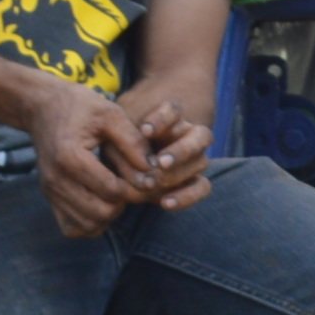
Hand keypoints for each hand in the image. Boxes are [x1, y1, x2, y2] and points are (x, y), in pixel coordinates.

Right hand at [29, 86, 161, 237]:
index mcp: (69, 156)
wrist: (42, 107)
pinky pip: (72, 228)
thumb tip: (151, 171)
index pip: (112, 190)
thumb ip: (132, 141)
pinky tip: (100, 202)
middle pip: (102, 212)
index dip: (136, 186)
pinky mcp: (49, 199)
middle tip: (131, 183)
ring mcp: (49, 192)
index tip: (146, 173)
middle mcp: (55, 179)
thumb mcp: (110, 113)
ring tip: (117, 191)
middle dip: (123, 202)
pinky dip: (91, 223)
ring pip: (89, 225)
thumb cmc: (79, 106)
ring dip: (109, 214)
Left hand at [125, 96, 213, 212]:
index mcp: (169, 119)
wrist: (119, 168)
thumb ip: (125, 150)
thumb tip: (145, 168)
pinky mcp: (194, 182)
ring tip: (154, 183)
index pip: (174, 111)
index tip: (144, 131)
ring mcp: (194, 159)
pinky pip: (202, 187)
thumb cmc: (116, 148)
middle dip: (181, 150)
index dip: (163, 119)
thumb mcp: (113, 144)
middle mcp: (187, 136)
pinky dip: (186, 196)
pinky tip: (164, 203)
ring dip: (178, 174)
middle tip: (161, 163)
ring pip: (201, 161)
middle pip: (201, 135)